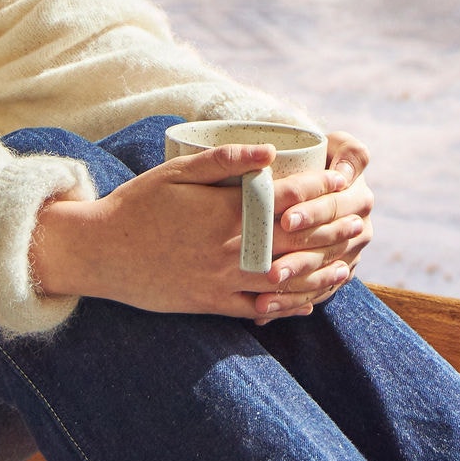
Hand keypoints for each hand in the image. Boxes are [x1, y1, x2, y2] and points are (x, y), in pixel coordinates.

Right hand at [28, 138, 370, 323]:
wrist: (100, 252)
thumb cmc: (137, 205)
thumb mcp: (176, 173)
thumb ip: (224, 161)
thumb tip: (270, 151)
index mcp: (223, 214)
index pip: (284, 206)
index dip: (317, 199)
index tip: (342, 191)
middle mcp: (228, 251)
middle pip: (292, 246)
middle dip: (330, 238)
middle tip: (359, 228)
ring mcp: (220, 281)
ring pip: (282, 282)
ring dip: (318, 276)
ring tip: (346, 267)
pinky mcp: (210, 304)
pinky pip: (257, 309)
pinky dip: (286, 306)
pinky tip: (308, 303)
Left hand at [258, 130, 372, 323]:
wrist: (319, 182)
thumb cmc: (315, 157)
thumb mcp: (335, 145)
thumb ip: (345, 150)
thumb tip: (343, 174)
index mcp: (358, 194)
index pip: (334, 204)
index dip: (312, 211)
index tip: (285, 218)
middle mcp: (358, 227)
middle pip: (327, 245)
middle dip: (299, 258)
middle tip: (271, 269)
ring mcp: (349, 255)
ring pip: (321, 275)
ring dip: (293, 288)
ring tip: (264, 295)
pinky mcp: (334, 276)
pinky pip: (313, 294)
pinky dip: (288, 305)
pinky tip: (263, 313)